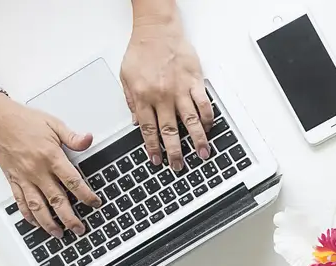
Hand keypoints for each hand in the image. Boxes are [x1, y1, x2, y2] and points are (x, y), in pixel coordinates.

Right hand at [0, 94, 98, 237]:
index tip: (95, 203)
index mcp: (51, 157)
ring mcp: (24, 177)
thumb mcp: (54, 124)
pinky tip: (35, 223)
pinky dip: (28, 214)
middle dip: (70, 217)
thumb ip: (72, 137)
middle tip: (80, 229)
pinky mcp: (13, 179)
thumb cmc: (24, 121)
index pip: (73, 181)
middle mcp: (37, 170)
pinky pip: (20, 201)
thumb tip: (88, 139)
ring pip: (37, 206)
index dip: (86, 195)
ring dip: (48, 222)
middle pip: (57, 199)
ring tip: (59, 233)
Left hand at [121, 9, 211, 171]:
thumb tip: (136, 122)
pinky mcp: (195, 82)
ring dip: (198, 141)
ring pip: (190, 122)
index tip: (157, 160)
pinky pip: (204, 105)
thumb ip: (130, 100)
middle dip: (175, 152)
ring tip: (203, 154)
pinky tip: (209, 128)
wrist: (157, 30)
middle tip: (179, 166)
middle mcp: (162, 96)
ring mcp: (180, 90)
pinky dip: (208, 119)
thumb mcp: (125, 76)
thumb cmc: (142, 50)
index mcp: (142, 96)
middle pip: (169, 132)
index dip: (153, 148)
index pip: (148, 129)